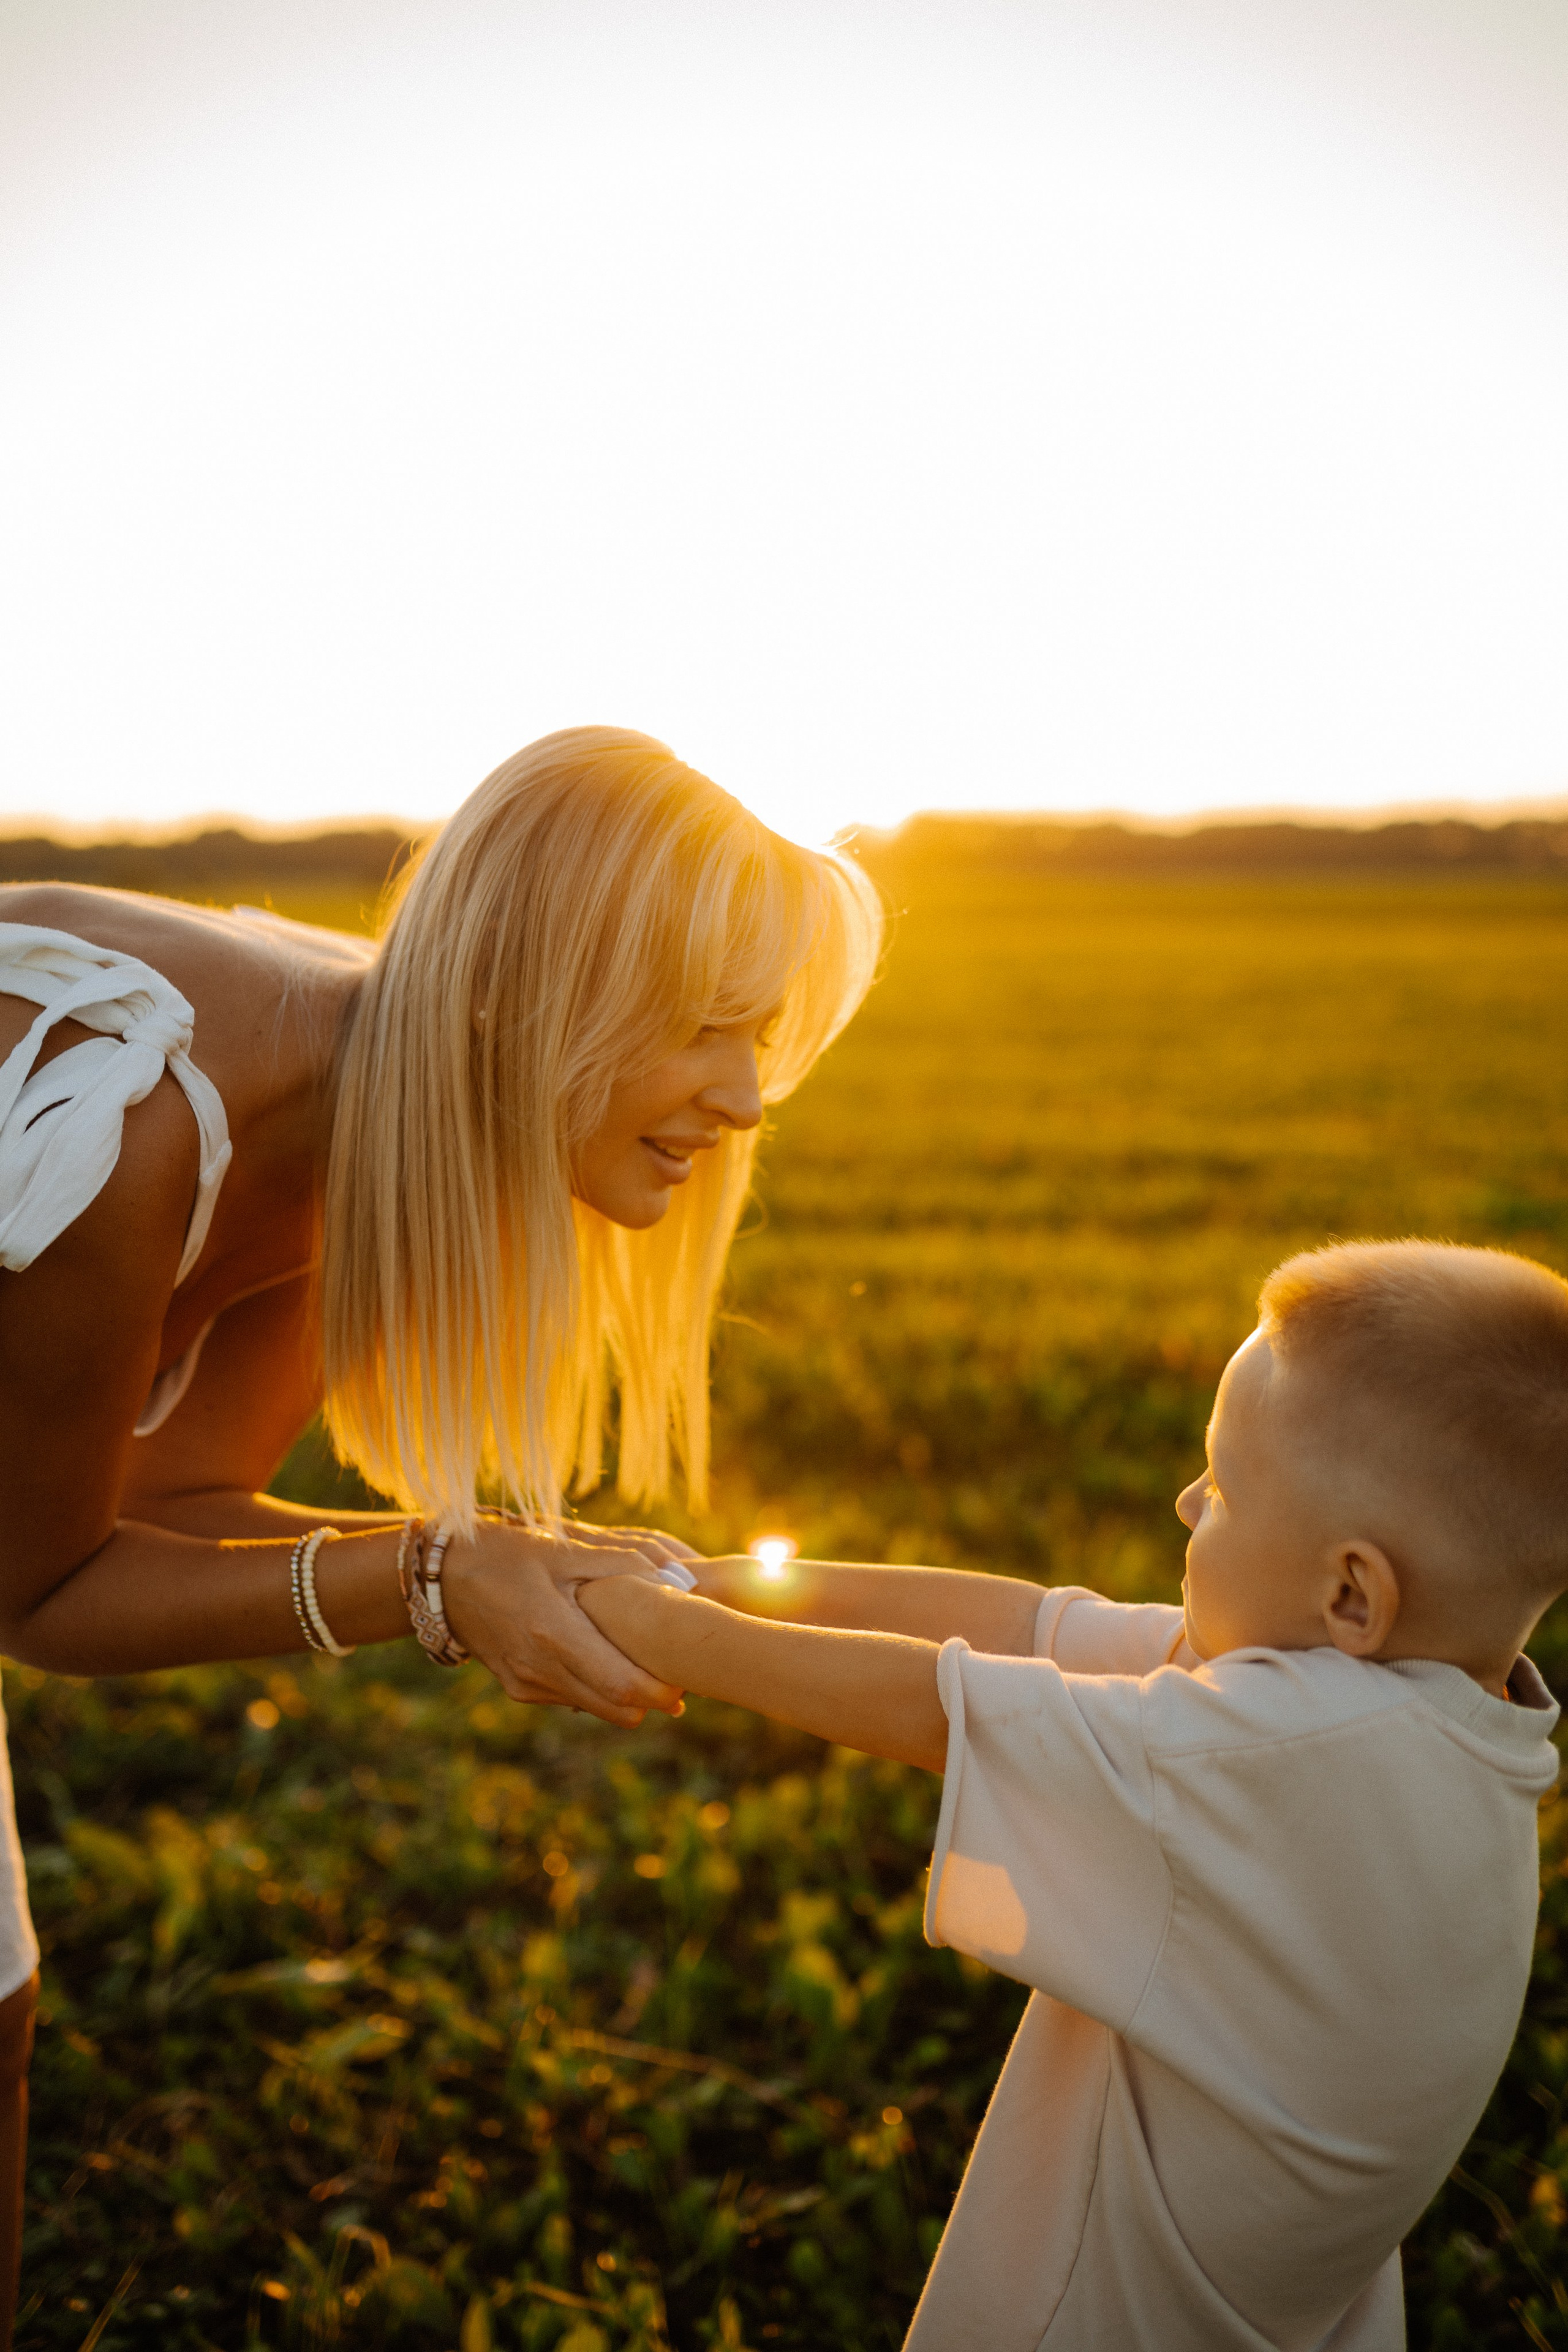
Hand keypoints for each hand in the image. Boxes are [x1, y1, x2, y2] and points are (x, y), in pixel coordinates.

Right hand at [439, 1519, 692, 1725]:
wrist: (440, 1579)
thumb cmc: (505, 1555)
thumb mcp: (561, 1549)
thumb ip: (621, 1563)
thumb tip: (675, 1577)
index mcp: (554, 1634)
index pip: (622, 1687)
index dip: (662, 1691)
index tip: (687, 1677)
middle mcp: (540, 1670)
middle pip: (617, 1710)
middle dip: (652, 1699)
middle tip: (677, 1672)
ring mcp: (527, 1684)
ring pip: (596, 1708)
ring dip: (625, 1694)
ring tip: (644, 1658)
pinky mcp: (519, 1688)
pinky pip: (572, 1698)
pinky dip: (595, 1686)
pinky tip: (602, 1655)